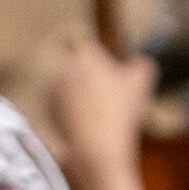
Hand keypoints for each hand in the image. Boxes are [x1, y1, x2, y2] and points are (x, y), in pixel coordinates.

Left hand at [47, 30, 157, 189]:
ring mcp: (51, 89)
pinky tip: (85, 123)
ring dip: (72, 90)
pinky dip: (66, 109)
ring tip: (95, 109)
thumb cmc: (120, 112)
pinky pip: (56, 103)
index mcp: (86, 56)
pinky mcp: (46, 110)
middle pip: (68, 61)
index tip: (100, 62)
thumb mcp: (141, 84)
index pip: (79, 41)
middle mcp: (63, 68)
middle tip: (99, 86)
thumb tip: (141, 63)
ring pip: (61, 83)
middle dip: (80, 71)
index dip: (90, 51)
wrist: (99, 148)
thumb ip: (142, 66)